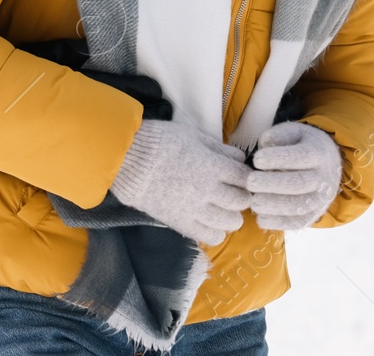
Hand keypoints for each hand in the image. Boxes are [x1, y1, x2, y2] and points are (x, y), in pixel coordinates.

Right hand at [108, 119, 252, 245]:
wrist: (128, 162)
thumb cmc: (160, 142)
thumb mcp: (192, 136)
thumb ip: (219, 149)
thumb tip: (239, 160)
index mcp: (213, 166)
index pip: (245, 178)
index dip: (245, 176)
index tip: (239, 176)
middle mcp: (209, 190)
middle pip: (242, 201)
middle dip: (240, 195)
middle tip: (231, 190)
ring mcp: (196, 210)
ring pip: (231, 222)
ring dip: (230, 214)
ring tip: (221, 207)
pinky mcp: (182, 224)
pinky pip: (211, 237)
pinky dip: (215, 231)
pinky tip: (208, 220)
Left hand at [246, 121, 342, 230]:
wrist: (328, 163)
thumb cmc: (301, 145)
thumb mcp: (293, 132)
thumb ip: (278, 136)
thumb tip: (265, 146)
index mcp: (318, 153)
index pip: (301, 156)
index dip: (279, 158)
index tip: (257, 160)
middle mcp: (324, 177)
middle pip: (300, 183)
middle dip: (273, 184)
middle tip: (251, 183)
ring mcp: (321, 198)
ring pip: (300, 206)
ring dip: (275, 206)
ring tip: (254, 203)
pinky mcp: (314, 214)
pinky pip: (299, 222)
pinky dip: (279, 223)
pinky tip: (261, 218)